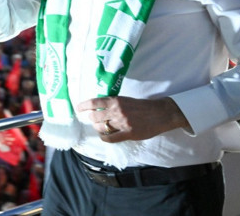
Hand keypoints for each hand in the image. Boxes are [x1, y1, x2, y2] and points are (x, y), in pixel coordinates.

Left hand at [76, 96, 190, 142]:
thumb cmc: (143, 105)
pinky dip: (104, 137)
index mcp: (116, 101)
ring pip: (101, 127)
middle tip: (93, 119)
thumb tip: (99, 107)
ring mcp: (122, 123)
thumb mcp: (126, 99)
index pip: (94, 102)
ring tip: (99, 127)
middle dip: (92, 118)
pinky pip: (110, 138)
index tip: (78, 108)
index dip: (83, 106)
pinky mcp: (128, 134)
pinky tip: (104, 136)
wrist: (161, 113)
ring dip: (98, 127)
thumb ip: (113, 103)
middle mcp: (117, 111)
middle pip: (95, 116)